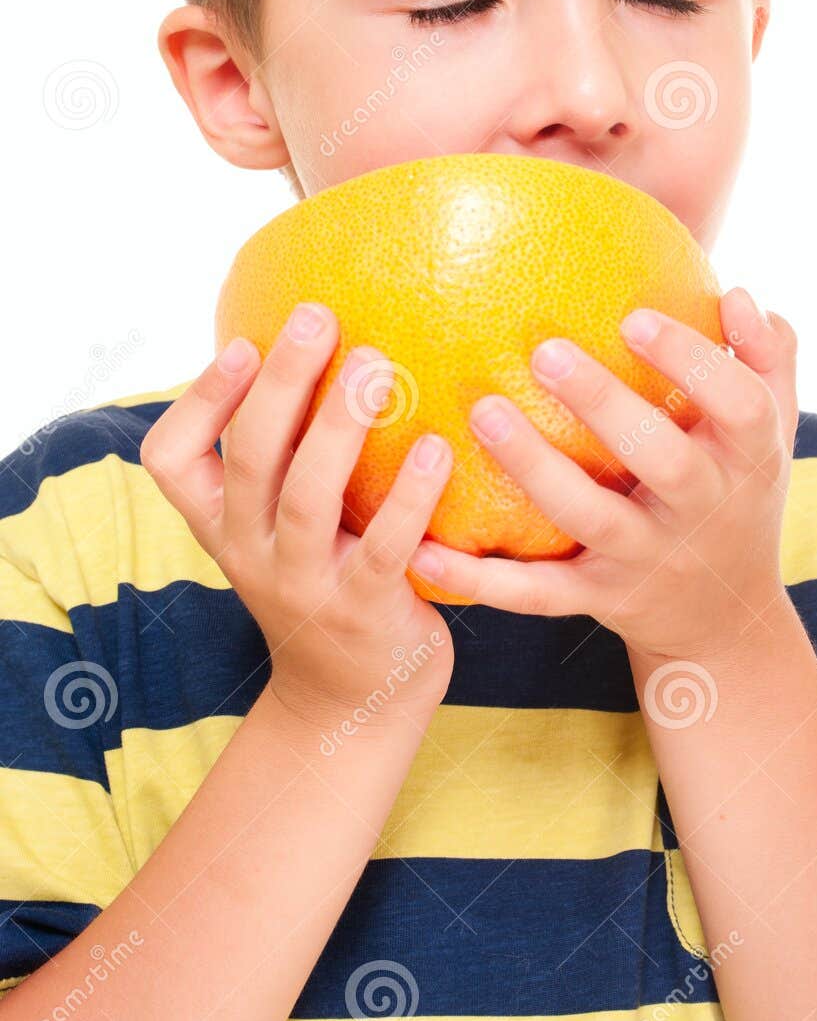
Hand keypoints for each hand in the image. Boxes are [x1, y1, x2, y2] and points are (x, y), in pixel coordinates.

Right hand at [140, 302, 455, 729]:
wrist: (351, 702)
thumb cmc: (327, 581)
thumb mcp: (283, 524)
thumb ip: (287, 455)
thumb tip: (324, 345)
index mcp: (223, 524)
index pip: (172, 459)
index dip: (199, 400)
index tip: (242, 342)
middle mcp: (251, 553)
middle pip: (250, 460)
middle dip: (280, 385)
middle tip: (318, 318)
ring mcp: (304, 586)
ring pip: (308, 500)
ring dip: (339, 428)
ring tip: (377, 367)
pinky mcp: (365, 613)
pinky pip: (385, 549)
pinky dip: (410, 497)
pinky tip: (439, 448)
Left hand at [408, 288, 798, 661]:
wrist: (726, 620)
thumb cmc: (738, 489)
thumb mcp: (775, 427)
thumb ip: (767, 355)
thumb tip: (737, 293)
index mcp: (748, 458)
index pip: (738, 406)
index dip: (691, 362)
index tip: (634, 316)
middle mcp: (702, 509)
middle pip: (661, 460)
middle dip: (606, 406)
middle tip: (544, 351)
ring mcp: (649, 558)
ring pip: (591, 519)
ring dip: (536, 469)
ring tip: (483, 413)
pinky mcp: (600, 598)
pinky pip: (538, 594)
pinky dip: (483, 581)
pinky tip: (424, 554)